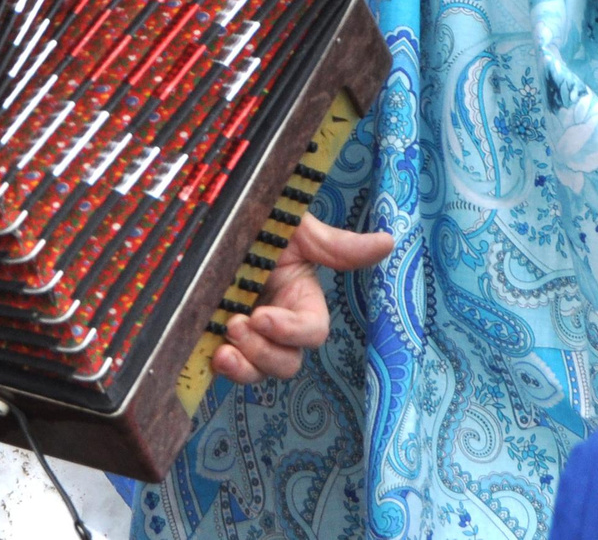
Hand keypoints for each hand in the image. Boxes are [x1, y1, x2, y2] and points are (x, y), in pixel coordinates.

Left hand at [213, 213, 394, 383]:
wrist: (214, 225)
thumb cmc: (262, 224)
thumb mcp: (297, 231)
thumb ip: (338, 246)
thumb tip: (389, 242)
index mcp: (301, 301)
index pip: (311, 331)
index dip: (292, 331)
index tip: (263, 316)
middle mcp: (278, 325)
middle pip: (286, 363)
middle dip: (264, 352)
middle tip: (236, 324)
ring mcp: (249, 337)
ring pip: (258, 373)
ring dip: (243, 366)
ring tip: (223, 344)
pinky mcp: (218, 340)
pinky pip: (226, 370)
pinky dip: (219, 369)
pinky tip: (208, 353)